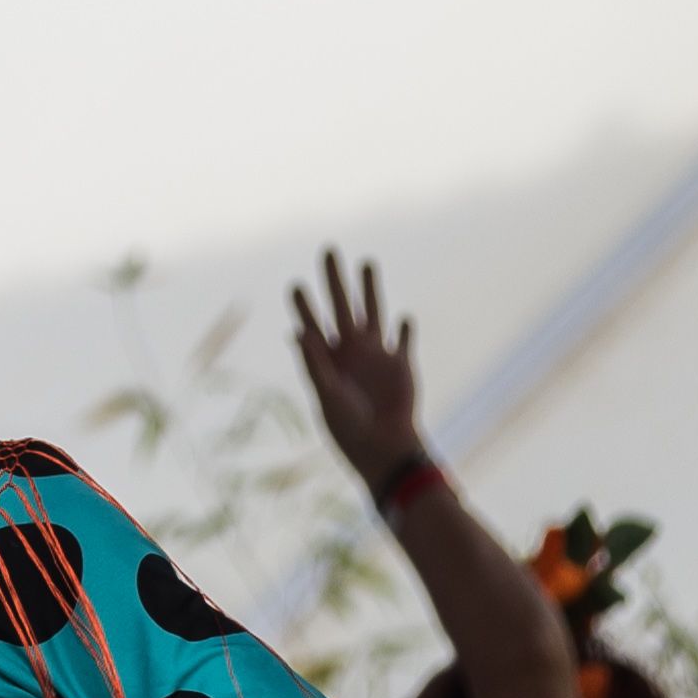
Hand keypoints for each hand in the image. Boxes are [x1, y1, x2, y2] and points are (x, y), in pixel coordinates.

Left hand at [290, 250, 421, 486]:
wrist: (383, 447)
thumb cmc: (349, 427)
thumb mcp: (326, 394)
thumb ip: (314, 363)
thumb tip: (297, 332)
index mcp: (327, 360)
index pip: (312, 324)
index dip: (304, 304)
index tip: (294, 283)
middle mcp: (350, 352)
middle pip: (341, 306)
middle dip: (335, 280)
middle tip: (328, 250)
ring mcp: (377, 356)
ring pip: (373, 313)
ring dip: (370, 289)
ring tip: (367, 262)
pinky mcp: (402, 365)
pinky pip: (403, 341)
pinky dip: (404, 329)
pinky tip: (403, 317)